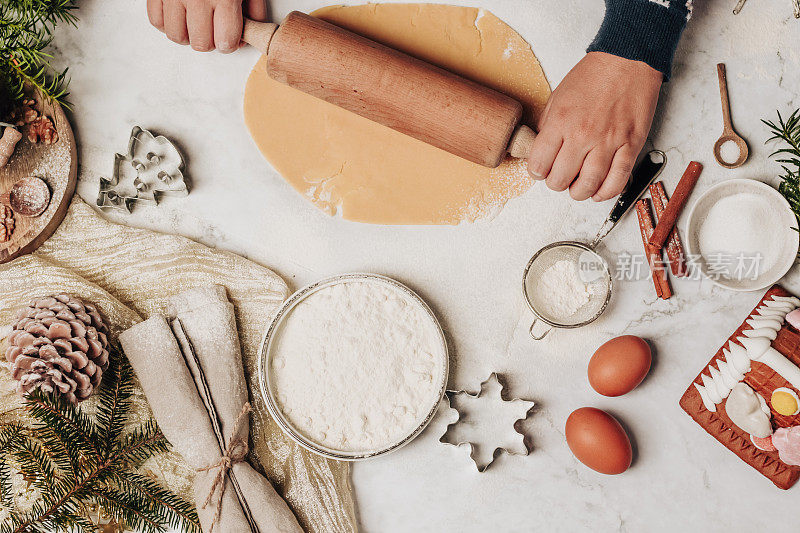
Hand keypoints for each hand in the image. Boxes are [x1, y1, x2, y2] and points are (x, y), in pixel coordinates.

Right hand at [147, 0, 267, 52]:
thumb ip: (253, 7)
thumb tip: (251, 29)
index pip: (225, 41)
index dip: (230, 43)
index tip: (231, 36)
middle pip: (201, 43)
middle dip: (211, 41)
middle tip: (215, 29)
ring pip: (177, 36)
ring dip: (188, 36)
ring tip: (196, 24)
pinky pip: (156, 21)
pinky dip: (168, 24)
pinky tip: (180, 16)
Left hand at [527, 52, 661, 200]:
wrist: (627, 59)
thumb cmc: (593, 75)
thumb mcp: (558, 96)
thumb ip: (548, 125)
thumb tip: (540, 150)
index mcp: (560, 122)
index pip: (538, 164)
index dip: (536, 172)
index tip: (540, 171)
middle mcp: (582, 135)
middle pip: (559, 180)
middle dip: (556, 183)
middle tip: (559, 177)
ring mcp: (608, 142)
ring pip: (587, 186)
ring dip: (578, 192)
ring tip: (577, 188)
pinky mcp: (631, 145)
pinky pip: (617, 181)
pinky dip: (606, 192)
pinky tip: (598, 191)